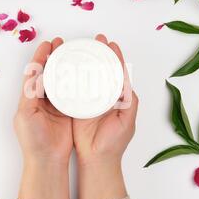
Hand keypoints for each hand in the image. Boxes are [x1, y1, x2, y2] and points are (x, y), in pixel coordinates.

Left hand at [14, 38, 72, 198]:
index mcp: (30, 98)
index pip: (34, 72)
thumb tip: (35, 73)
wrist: (47, 160)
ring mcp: (55, 104)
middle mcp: (42, 99)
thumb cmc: (33, 140)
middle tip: (62, 43)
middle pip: (48, 72)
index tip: (47, 43)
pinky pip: (72, 91)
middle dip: (54, 56)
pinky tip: (82, 72)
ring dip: (65, 66)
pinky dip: (76, 81)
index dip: (40, 56)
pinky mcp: (68, 110)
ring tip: (73, 53)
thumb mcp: (26, 114)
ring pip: (61, 79)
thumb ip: (30, 93)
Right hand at [73, 34, 138, 198]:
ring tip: (80, 48)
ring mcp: (89, 100)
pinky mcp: (76, 106)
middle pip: (101, 69)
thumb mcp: (127, 120)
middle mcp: (103, 95)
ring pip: (87, 76)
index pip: (117, 72)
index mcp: (117, 97)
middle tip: (95, 40)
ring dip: (85, 62)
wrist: (97, 158)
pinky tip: (68, 66)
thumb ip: (130, 101)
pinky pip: (73, 88)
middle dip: (99, 53)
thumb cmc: (114, 142)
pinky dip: (71, 77)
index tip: (110, 43)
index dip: (115, 56)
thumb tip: (127, 81)